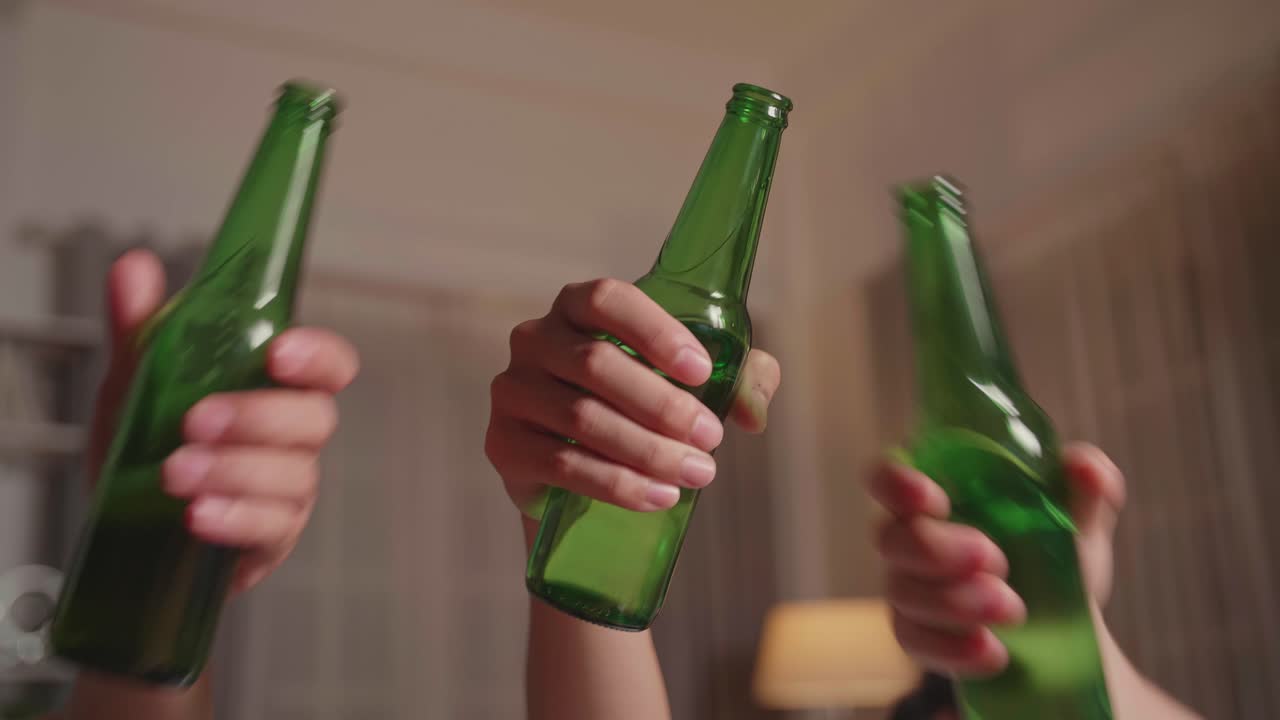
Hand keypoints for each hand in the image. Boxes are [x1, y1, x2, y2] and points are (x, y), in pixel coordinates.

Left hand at [90, 249, 358, 593]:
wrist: (121, 524)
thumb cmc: (147, 444)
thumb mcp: (137, 380)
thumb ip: (141, 327)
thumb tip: (134, 266)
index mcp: (276, 390)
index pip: (328, 366)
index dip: (318, 357)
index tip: (279, 353)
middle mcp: (293, 439)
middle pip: (316, 420)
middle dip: (259, 417)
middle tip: (196, 419)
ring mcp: (288, 492)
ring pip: (293, 477)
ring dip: (234, 470)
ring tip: (172, 472)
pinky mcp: (269, 540)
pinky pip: (271, 529)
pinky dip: (234, 519)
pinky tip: (195, 515)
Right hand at [485, 278, 779, 516]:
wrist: (580, 474)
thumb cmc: (641, 407)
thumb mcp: (694, 384)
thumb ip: (737, 378)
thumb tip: (751, 412)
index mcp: (577, 306)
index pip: (608, 299)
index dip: (655, 332)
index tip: (702, 371)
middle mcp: (535, 339)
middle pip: (596, 363)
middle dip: (663, 405)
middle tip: (711, 439)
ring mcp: (512, 391)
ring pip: (582, 417)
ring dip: (647, 450)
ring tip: (697, 474)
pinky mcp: (503, 444)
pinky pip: (561, 463)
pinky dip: (616, 482)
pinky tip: (657, 496)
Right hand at [869, 443, 1125, 675]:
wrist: (1065, 623)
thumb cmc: (1055, 551)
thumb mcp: (1079, 516)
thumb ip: (1088, 484)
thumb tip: (1083, 468)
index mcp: (936, 493)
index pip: (887, 475)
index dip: (896, 483)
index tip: (936, 499)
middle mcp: (909, 537)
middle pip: (891, 538)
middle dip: (938, 550)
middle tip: (999, 561)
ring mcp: (908, 589)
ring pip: (903, 592)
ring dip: (955, 602)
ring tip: (1015, 611)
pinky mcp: (917, 636)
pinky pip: (914, 642)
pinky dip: (953, 650)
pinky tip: (995, 652)